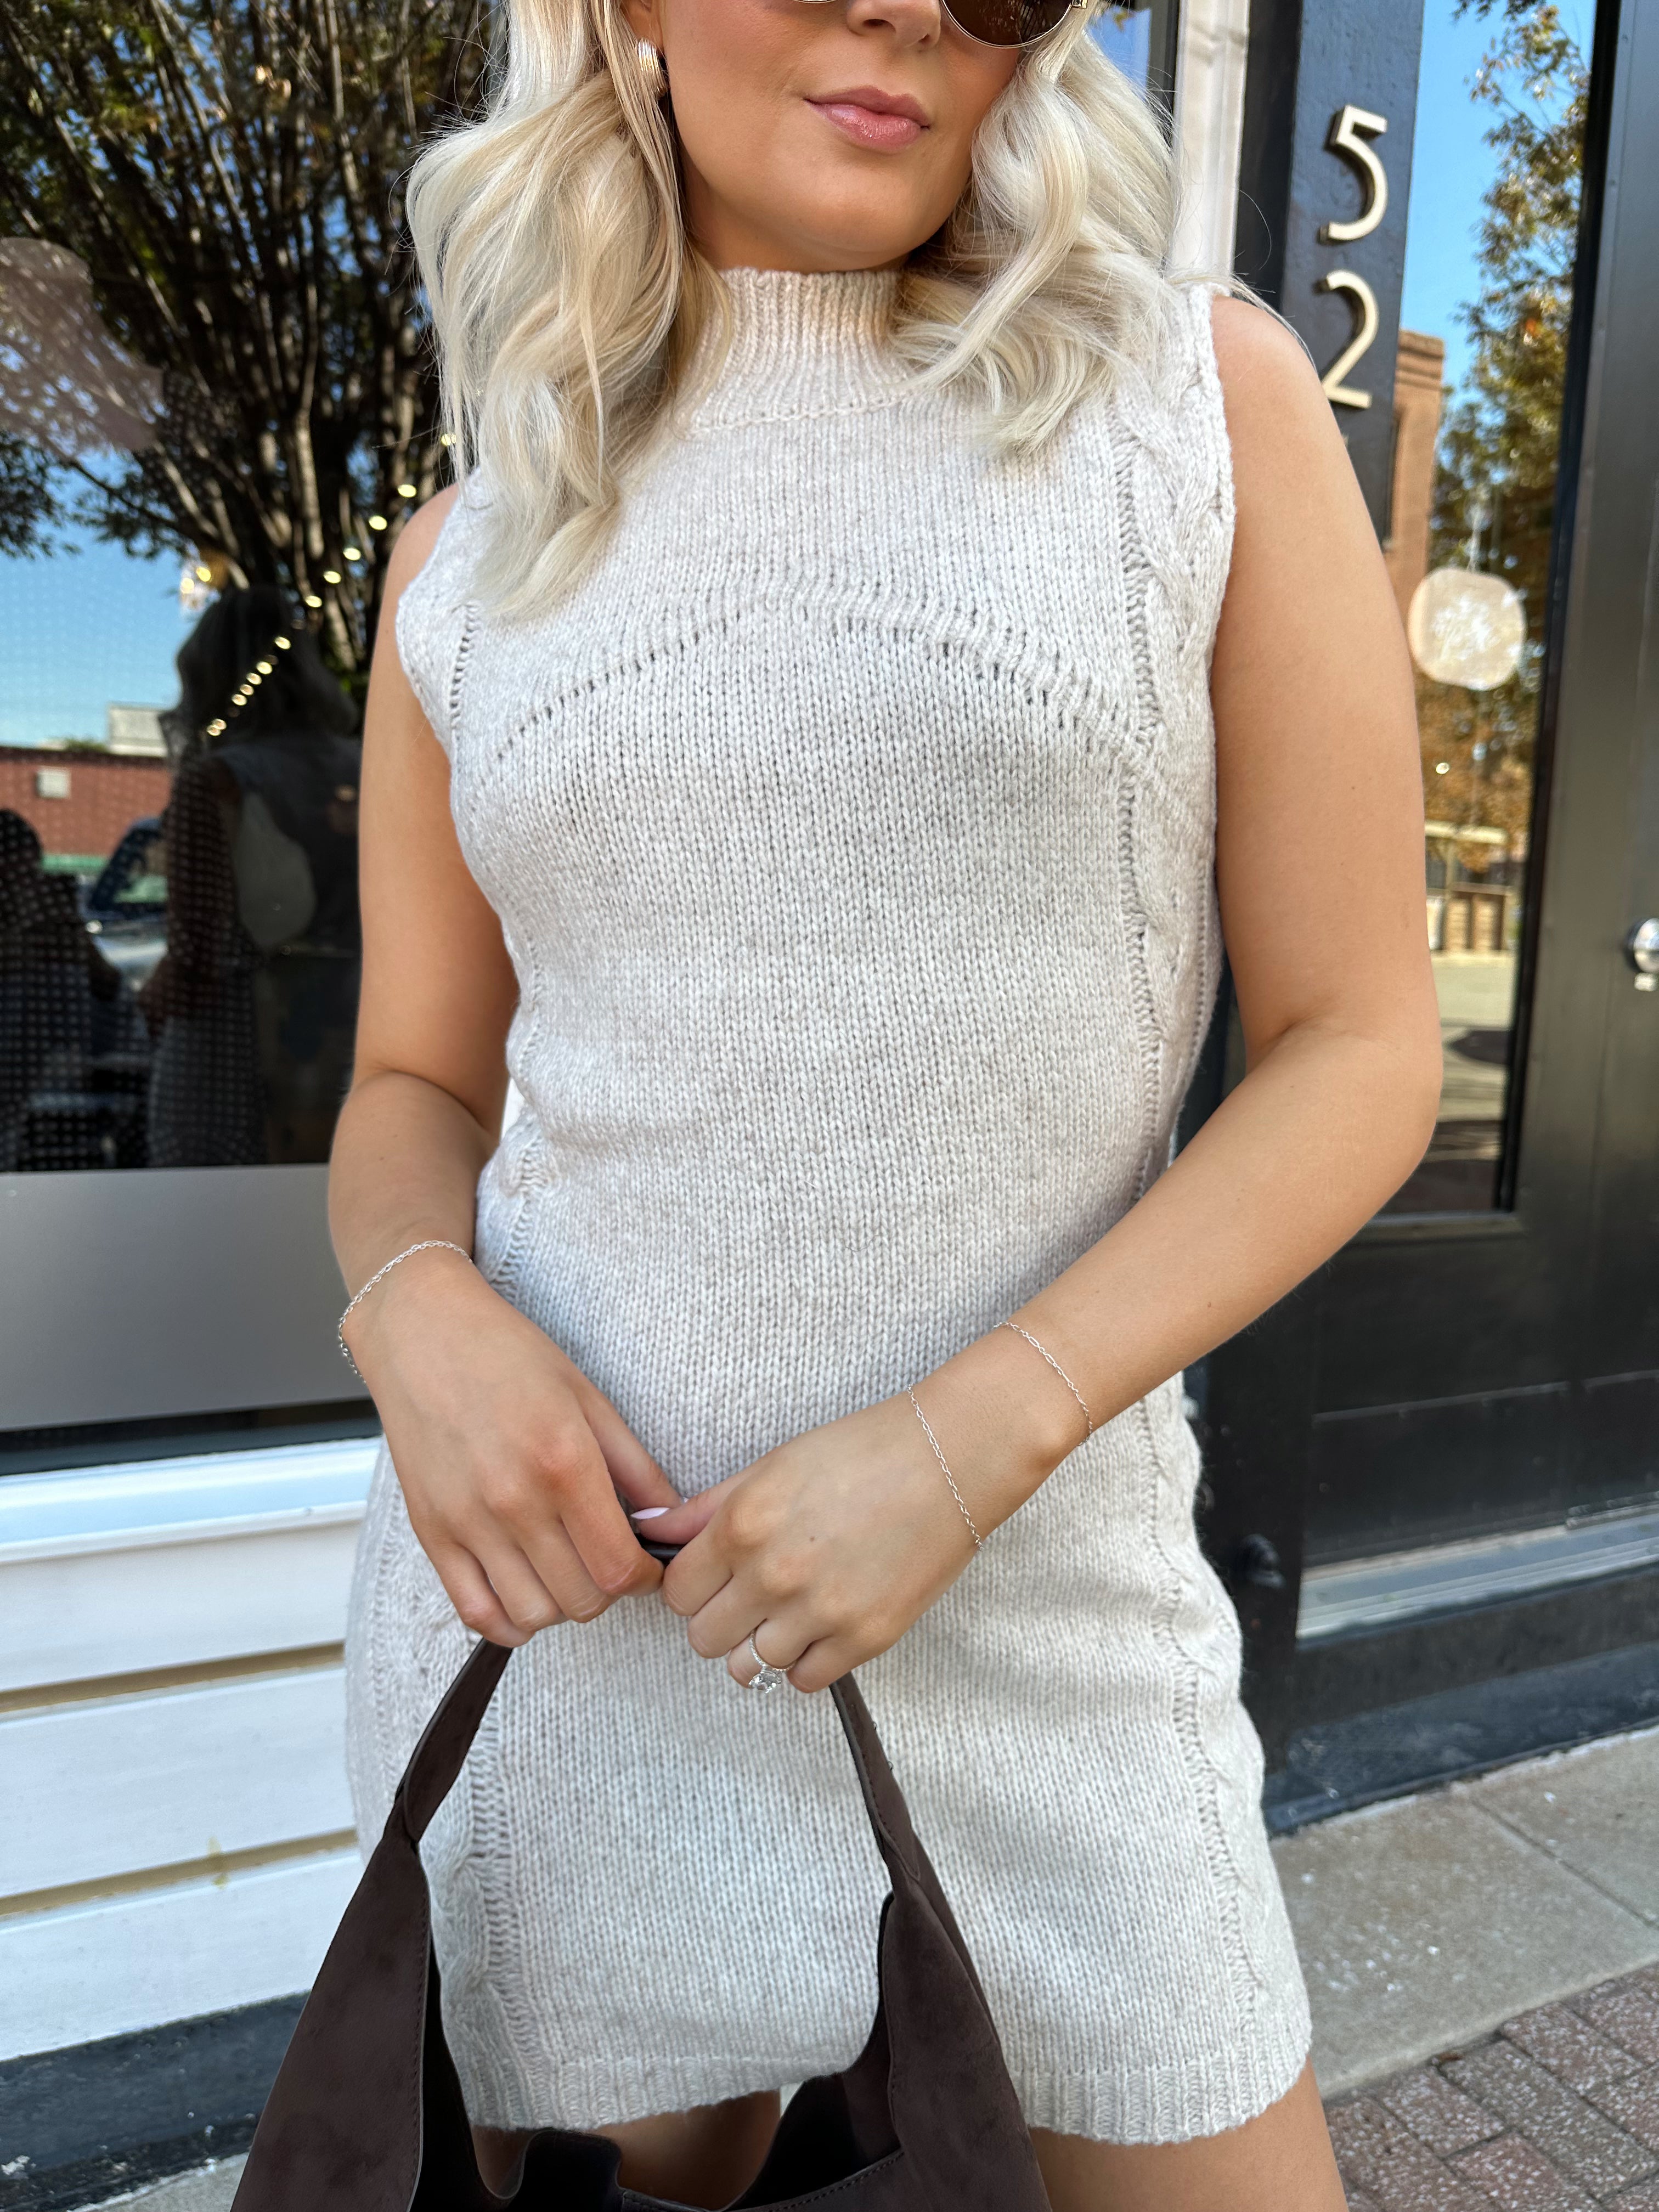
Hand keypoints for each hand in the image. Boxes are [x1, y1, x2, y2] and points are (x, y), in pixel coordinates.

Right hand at [345, 1248, 680, 1646]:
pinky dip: (510, 1621)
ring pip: (534, 1615)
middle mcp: (514, 1499)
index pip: (619, 1567)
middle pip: (582, 1600)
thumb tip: (671, 1523)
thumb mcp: (590, 1399)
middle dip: (609, 1591)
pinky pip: (476, 1613)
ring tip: (567, 1569)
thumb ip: (636, 1468)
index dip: (645, 1580)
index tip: (647, 1566)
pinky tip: (526, 1590)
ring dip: (561, 1605)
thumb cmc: (508, 1356)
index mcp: (564, 1461)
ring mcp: (467, 1522)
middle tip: (608, 1560)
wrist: (423, 1333)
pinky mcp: (432, 1534)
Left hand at [645, 1368, 1041, 1693]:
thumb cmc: (862, 1452)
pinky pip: (803, 1680)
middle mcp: (774, 1575)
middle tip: (750, 1593)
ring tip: (787, 1611)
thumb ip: (705, 1507)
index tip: (714, 1575)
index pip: (676, 1591)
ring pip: (746, 1668)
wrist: (951, 1459)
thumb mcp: (772, 1465)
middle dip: (719, 1617)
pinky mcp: (864, 1640)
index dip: (692, 1584)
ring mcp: (820, 1613)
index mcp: (743, 1525)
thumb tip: (650, 1531)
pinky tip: (821, 1624)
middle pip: (703, 1638)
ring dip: (759, 1643)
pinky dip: (805, 1660)